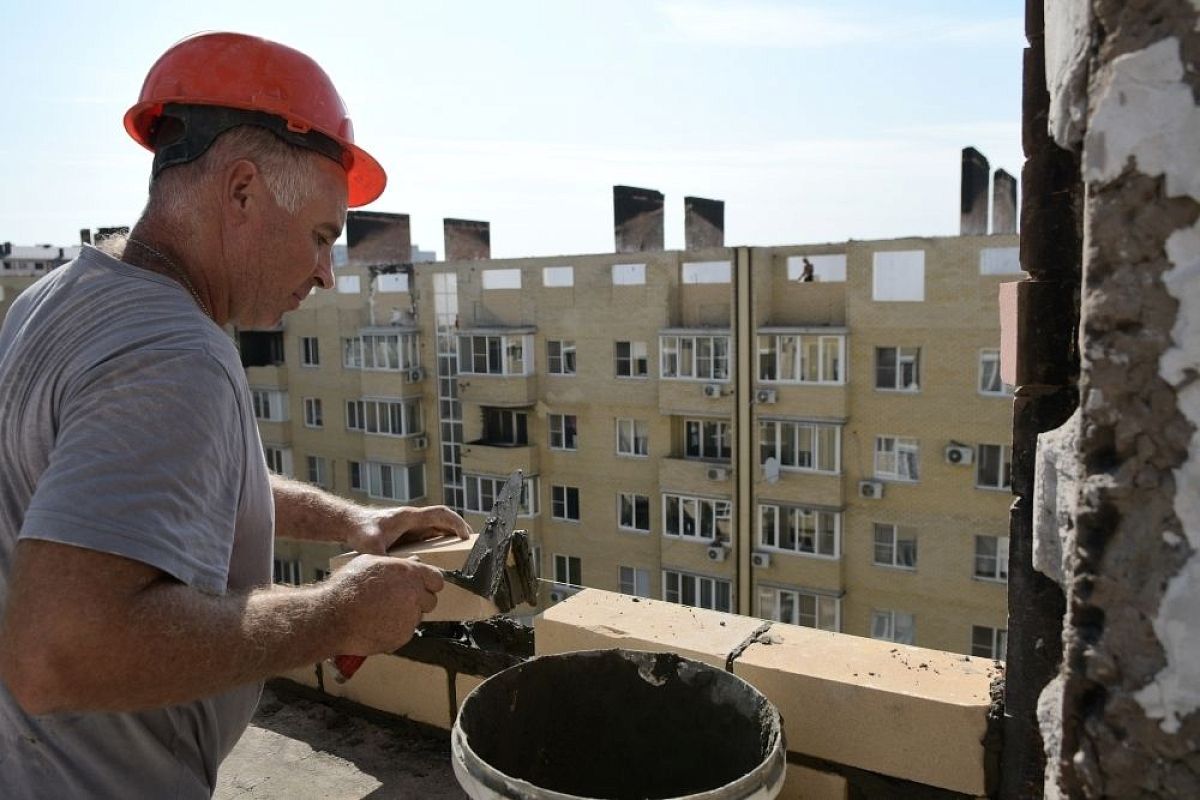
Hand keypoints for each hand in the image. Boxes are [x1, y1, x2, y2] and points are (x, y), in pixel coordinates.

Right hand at [328, 555, 444, 655]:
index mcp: (410, 574)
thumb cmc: (347, 587)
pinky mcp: (402, 637)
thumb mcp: (370, 562)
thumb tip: (412, 562)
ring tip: (381, 612)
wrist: (332, 616)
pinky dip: (395, 630)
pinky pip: (405, 632)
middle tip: (398, 600)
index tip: (421, 586)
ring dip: (405, 615)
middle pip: (430, 600)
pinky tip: (377, 624)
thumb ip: (397, 564)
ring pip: (417, 617)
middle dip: (418, 601)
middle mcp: (414, 595)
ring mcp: (409, 618)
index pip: (437, 580)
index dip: (429, 583)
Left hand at [346, 505, 472, 555]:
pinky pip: (428, 534)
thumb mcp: (370, 545)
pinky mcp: (406, 532)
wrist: (350, 524)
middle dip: (459, 530)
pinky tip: (441, 555)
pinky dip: (438, 541)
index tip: (466, 536)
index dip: (456, 523)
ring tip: (461, 551)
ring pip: (436, 526)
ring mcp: (410, 525)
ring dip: (450, 535)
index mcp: (410, 517)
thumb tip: (395, 570)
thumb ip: (381, 556)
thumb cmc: (360, 532)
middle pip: (443, 519)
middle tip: (471, 545)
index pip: (440, 514)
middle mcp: (413, 519)